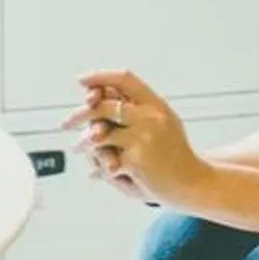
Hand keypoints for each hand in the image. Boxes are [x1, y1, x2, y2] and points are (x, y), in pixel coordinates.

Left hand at [63, 70, 203, 209]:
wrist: (194, 183)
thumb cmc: (174, 153)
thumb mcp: (162, 122)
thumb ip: (136, 108)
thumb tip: (99, 92)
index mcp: (155, 104)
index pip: (124, 79)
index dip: (100, 76)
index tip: (81, 80)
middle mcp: (150, 117)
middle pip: (104, 105)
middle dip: (80, 114)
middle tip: (64, 124)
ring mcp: (143, 138)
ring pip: (100, 134)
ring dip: (84, 143)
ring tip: (78, 148)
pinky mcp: (136, 161)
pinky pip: (106, 160)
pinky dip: (98, 168)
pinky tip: (94, 173)